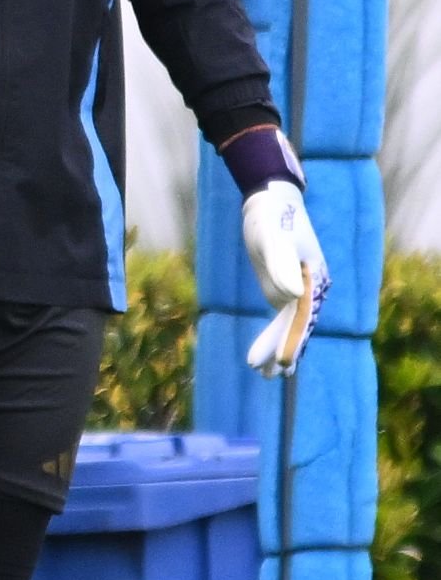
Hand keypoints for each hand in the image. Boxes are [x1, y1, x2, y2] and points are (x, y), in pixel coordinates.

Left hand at [241, 180, 328, 376]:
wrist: (270, 204)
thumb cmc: (271, 219)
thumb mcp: (271, 240)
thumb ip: (280, 267)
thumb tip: (292, 296)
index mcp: (313, 277)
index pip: (302, 316)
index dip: (290, 340)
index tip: (279, 362)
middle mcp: (311, 287)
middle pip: (298, 324)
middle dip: (283, 349)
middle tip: (266, 375)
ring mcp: (299, 289)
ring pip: (291, 324)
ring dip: (280, 347)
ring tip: (266, 375)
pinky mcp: (285, 288)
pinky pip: (284, 317)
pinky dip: (277, 335)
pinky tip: (269, 354)